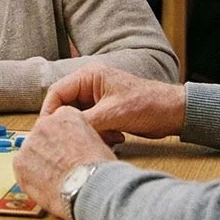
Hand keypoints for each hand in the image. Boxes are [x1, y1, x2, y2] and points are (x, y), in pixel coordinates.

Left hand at [13, 106, 115, 219]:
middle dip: (48, 151)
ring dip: (39, 165)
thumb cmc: (97, 168)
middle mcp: (46, 123)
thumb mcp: (96, 141)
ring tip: (54, 180)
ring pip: (31, 153)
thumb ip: (79, 139)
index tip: (64, 152)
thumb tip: (76, 150)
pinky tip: (45, 187)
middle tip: (58, 168)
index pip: (57, 124)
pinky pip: (22, 169)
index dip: (61, 142)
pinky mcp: (20, 161)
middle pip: (42, 137)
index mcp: (66, 115)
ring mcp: (30, 141)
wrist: (89, 186)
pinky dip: (30, 179)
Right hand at [40, 64, 185, 142]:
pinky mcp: (105, 112)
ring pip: (78, 119)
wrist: (173, 113)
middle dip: (71, 125)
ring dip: (87, 132)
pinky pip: (90, 125)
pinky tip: (115, 139)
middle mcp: (90, 85)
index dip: (49, 113)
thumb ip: (84, 121)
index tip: (46, 134)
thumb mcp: (113, 114)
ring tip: (106, 138)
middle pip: (66, 107)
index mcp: (89, 76)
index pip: (57, 92)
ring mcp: (98, 99)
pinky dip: (98, 135)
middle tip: (72, 142)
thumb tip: (60, 131)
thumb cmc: (147, 105)